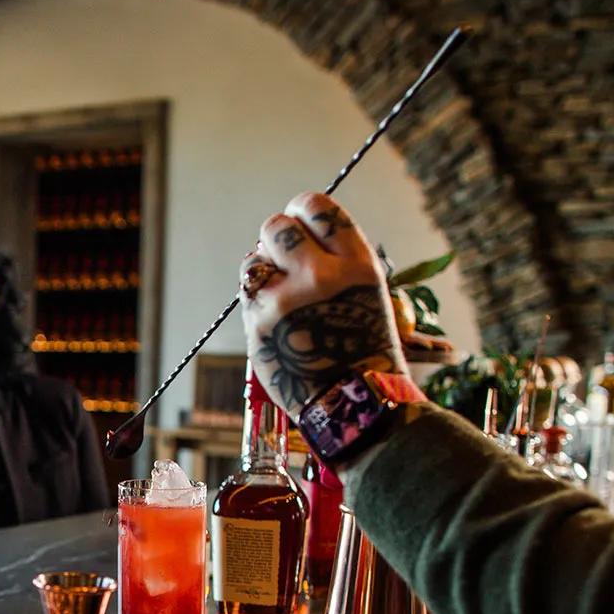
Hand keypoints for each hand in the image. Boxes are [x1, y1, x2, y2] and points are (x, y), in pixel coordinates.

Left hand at [238, 192, 406, 415]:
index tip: (299, 220)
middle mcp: (321, 276)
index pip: (319, 208)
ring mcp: (286, 299)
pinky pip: (246, 291)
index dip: (303, 210)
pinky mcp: (258, 322)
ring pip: (254, 259)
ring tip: (280, 293)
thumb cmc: (362, 352)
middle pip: (279, 226)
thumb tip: (295, 237)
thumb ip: (335, 264)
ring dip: (262, 269)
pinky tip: (273, 316)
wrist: (351, 405)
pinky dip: (255, 298)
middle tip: (284, 257)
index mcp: (358, 266)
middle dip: (277, 238)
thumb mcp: (367, 297)